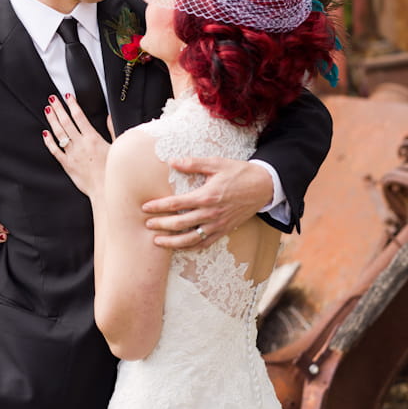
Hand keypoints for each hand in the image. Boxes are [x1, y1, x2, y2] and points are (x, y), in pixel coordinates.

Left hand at [42, 93, 112, 195]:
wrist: (106, 190)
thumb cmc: (112, 170)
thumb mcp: (117, 147)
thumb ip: (112, 130)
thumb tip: (109, 116)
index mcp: (93, 138)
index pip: (79, 116)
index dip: (72, 104)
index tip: (68, 96)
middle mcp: (81, 144)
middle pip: (66, 122)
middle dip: (59, 108)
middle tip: (52, 98)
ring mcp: (72, 154)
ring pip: (59, 134)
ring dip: (52, 120)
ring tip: (48, 110)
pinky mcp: (67, 164)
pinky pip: (55, 151)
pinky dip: (49, 141)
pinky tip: (45, 133)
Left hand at [141, 157, 273, 248]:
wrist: (263, 186)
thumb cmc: (238, 173)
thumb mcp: (216, 163)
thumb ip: (193, 163)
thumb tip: (172, 161)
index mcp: (207, 196)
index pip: (177, 203)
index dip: (159, 206)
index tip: (145, 207)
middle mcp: (211, 213)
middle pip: (180, 223)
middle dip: (161, 225)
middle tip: (147, 225)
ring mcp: (218, 225)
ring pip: (191, 239)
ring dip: (172, 242)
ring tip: (157, 242)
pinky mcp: (224, 231)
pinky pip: (205, 243)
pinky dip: (191, 247)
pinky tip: (180, 247)